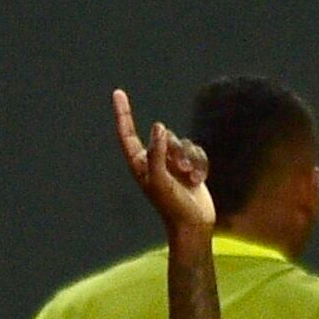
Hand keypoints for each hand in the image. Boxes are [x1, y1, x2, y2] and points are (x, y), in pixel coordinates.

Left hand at [112, 89, 214, 239]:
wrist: (193, 225)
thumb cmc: (172, 206)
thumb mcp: (160, 179)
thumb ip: (157, 152)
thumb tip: (159, 127)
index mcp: (140, 164)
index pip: (128, 134)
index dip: (123, 113)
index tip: (118, 93)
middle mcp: (154, 160)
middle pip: (165, 136)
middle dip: (176, 150)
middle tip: (181, 172)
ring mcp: (172, 163)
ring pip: (183, 142)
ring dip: (190, 159)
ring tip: (190, 179)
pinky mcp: (190, 166)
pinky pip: (197, 151)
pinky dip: (200, 165)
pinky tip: (200, 181)